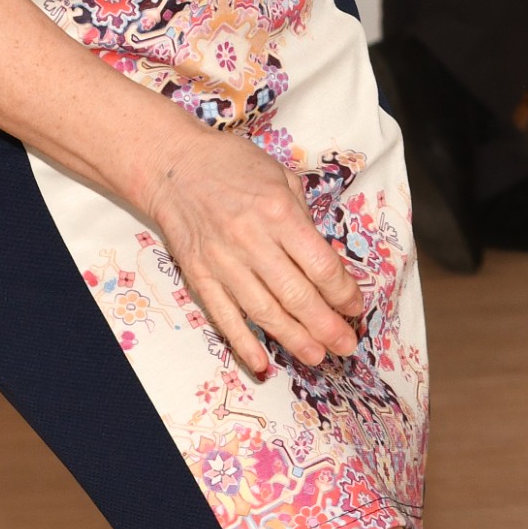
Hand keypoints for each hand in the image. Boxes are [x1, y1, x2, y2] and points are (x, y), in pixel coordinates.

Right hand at [143, 130, 365, 379]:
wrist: (172, 164)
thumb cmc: (232, 164)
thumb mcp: (281, 177)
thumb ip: (304, 218)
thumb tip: (325, 261)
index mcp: (279, 212)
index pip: (321, 266)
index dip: (343, 293)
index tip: (354, 306)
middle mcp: (251, 240)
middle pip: (297, 295)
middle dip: (326, 326)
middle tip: (346, 346)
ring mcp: (223, 261)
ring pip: (264, 312)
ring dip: (294, 340)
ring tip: (316, 357)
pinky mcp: (199, 275)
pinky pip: (224, 316)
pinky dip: (243, 343)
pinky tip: (261, 364)